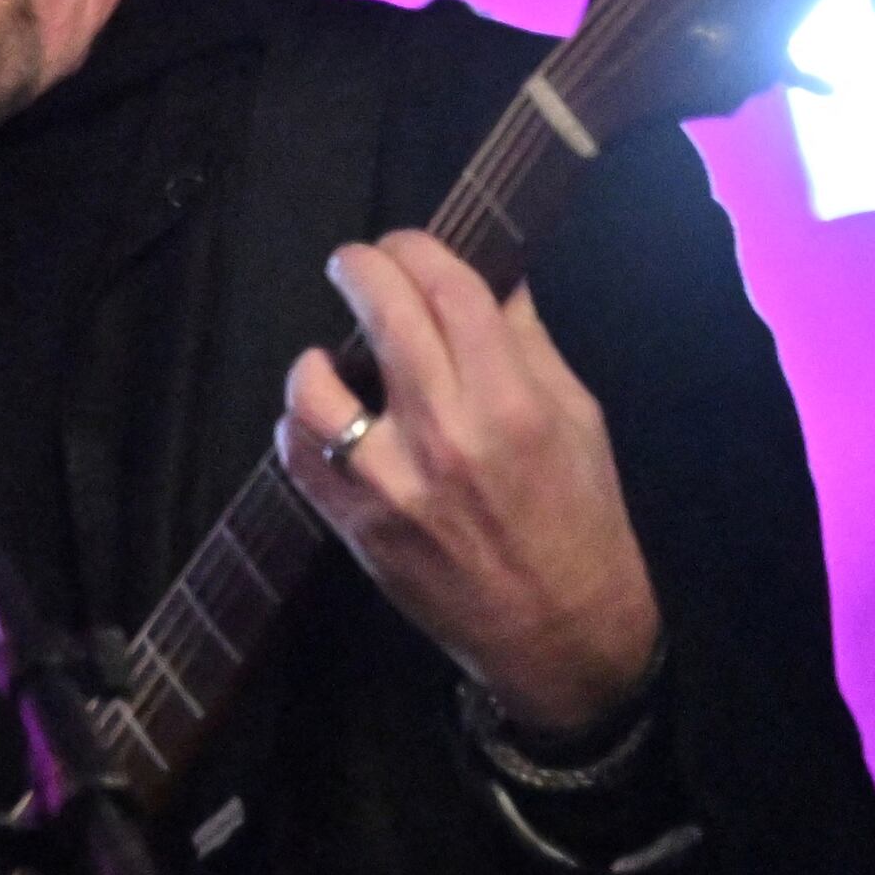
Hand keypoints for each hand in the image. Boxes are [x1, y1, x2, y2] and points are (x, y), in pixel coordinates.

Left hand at [277, 232, 660, 734]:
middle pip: (383, 313)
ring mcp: (389, 481)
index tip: (406, 244)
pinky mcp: (352, 522)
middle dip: (360, 268)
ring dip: (315, 358)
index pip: (451, 289)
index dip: (419, 249)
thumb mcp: (578, 419)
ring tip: (330, 357)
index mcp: (513, 403)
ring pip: (314, 385)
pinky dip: (298, 421)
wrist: (560, 629)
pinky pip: (295, 452)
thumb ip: (526, 343)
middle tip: (354, 265)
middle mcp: (446, 434)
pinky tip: (322, 415)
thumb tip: (491, 272)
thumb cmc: (579, 517)